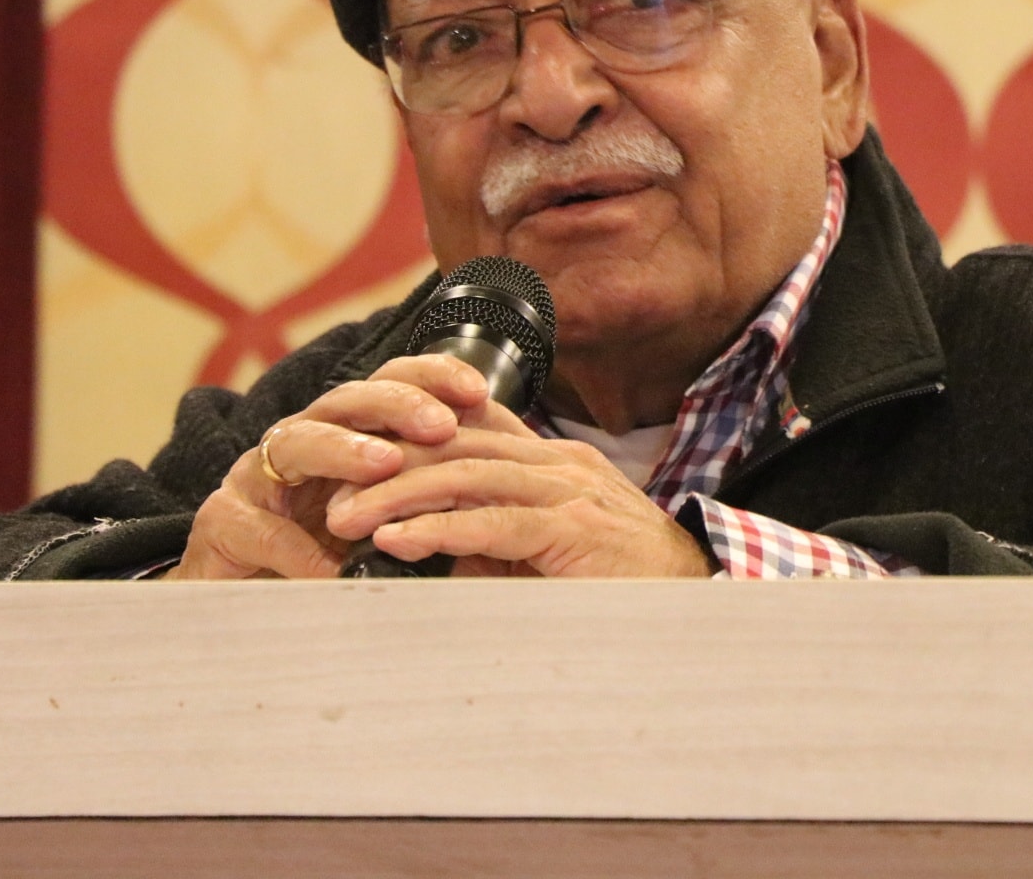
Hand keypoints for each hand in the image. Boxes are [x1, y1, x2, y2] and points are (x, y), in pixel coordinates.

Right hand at [165, 356, 486, 579]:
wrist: (246, 609)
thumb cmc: (329, 557)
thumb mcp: (389, 523)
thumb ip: (432, 499)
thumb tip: (504, 481)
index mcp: (346, 433)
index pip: (390, 384)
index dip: (432, 377)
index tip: (478, 391)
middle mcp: (301, 441)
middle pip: (346, 401)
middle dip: (395, 405)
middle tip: (439, 424)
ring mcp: (257, 478)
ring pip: (297, 442)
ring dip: (343, 451)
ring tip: (386, 466)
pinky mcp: (223, 523)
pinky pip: (260, 528)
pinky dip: (297, 550)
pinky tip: (331, 568)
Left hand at [323, 396, 714, 578]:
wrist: (699, 606)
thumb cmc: (624, 586)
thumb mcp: (548, 552)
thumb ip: (493, 540)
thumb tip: (426, 552)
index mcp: (555, 461)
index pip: (472, 426)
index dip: (411, 433)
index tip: (356, 454)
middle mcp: (561, 463)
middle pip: (458, 444)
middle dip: (388, 464)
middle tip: (333, 492)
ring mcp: (571, 491)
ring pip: (468, 474)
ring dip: (400, 495)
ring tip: (349, 516)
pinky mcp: (575, 530)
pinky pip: (495, 521)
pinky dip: (440, 529)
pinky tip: (398, 539)